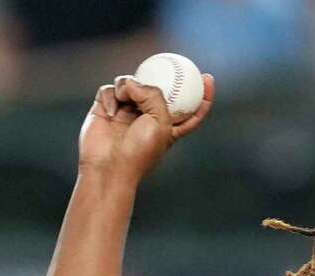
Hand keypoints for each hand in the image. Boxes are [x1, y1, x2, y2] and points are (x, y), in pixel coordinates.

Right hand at [77, 72, 214, 185]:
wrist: (108, 167)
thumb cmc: (138, 151)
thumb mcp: (159, 122)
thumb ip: (154, 96)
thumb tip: (136, 83)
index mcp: (169, 127)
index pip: (191, 110)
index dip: (202, 95)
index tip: (208, 78)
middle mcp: (148, 118)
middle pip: (157, 89)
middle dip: (157, 80)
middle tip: (158, 69)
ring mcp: (127, 111)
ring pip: (130, 84)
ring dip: (128, 86)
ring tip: (126, 100)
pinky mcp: (106, 108)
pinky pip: (110, 89)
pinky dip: (111, 96)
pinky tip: (110, 112)